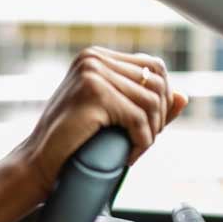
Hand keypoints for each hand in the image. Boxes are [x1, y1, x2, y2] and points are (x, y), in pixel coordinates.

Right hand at [14, 46, 188, 197]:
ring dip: (150, 133)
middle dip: (159, 118)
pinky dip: (141, 143)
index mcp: (95, 57)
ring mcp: (92, 73)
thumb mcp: (114, 118)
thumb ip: (148, 105)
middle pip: (157, 82)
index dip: (161, 99)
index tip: (148, 127)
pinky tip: (128, 156)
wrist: (37, 164)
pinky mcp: (94, 94)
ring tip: (134, 150)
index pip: (152, 67)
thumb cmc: (71, 143)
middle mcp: (93, 58)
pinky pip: (138, 119)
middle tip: (142, 142)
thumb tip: (185, 96)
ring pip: (151, 102)